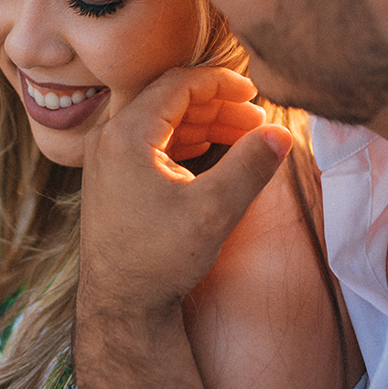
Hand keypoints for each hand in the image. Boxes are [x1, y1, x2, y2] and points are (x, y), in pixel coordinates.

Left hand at [75, 66, 291, 388]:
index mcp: (125, 135)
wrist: (120, 304)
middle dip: (217, 105)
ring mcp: (105, 157)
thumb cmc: (159, 259)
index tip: (255, 94)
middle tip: (257, 120)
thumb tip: (281, 132)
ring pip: (161, 120)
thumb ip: (250, 165)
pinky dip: (184, 140)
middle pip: (168, 99)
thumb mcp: (214, 210)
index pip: (178, 84)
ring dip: (203, 123)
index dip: (221, 83)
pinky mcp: (110, 176)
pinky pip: (150, 141)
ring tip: (245, 135)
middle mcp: (108, 138)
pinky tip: (212, 149)